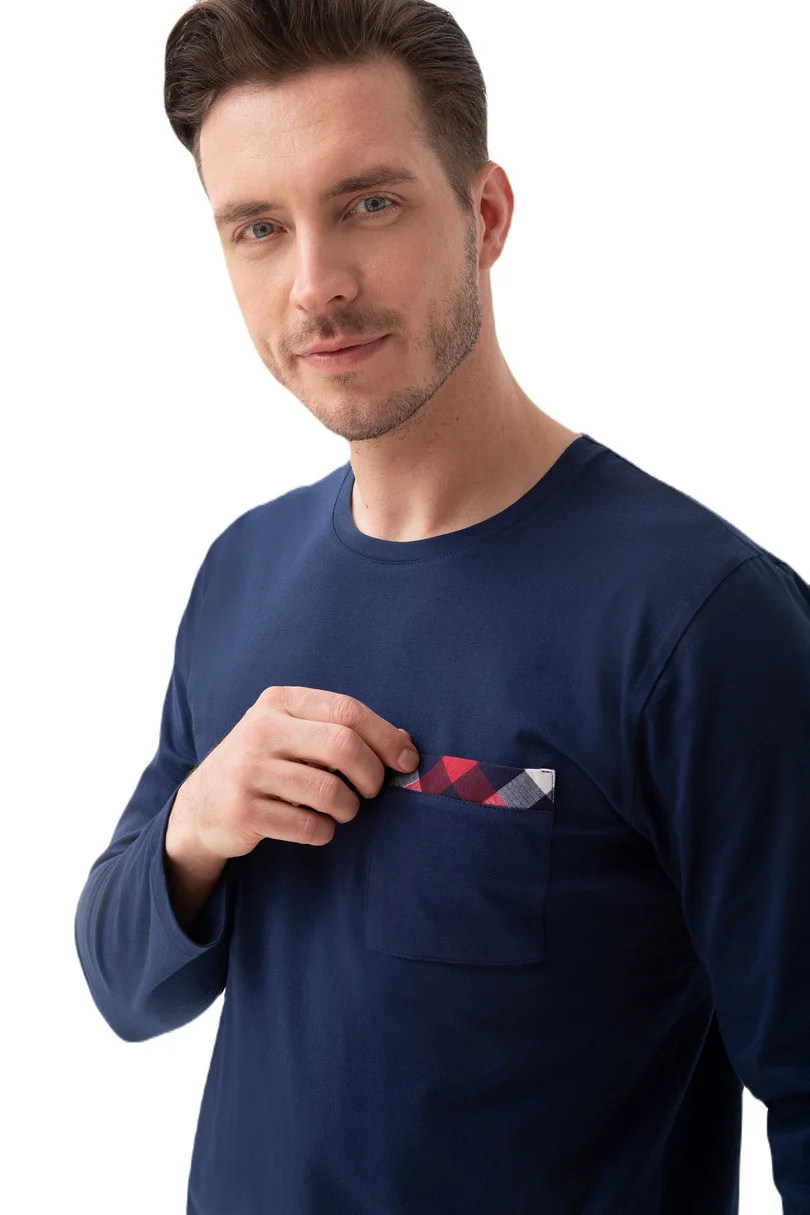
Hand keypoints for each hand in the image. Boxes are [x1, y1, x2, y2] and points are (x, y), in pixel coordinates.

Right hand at [168, 685, 418, 861]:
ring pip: (329, 792)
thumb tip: (406, 745)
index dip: (386, 737)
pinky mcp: (243, 810)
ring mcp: (248, 770)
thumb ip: (341, 731)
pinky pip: (308, 827)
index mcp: (279, 702)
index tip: (407, 759)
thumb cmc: (265, 766)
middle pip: (343, 746)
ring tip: (341, 810)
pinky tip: (315, 826)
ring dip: (348, 808)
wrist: (201, 806)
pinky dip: (324, 832)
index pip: (348, 710)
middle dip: (372, 774)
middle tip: (371, 790)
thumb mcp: (293, 734)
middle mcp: (260, 730)